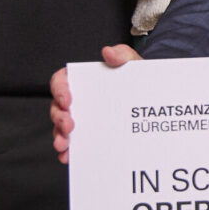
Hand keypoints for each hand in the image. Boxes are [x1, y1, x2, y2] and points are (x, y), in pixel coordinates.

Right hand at [50, 43, 138, 162]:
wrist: (151, 97)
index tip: (67, 100)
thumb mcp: (133, 63)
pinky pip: (73, 143)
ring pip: (61, 127)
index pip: (61, 81)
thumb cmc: (136, 78)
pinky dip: (69, 150)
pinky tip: (69, 157)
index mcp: (84, 80)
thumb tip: (108, 52)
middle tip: (69, 126)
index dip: (59, 89)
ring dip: (60, 136)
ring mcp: (82, 118)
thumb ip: (122, 54)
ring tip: (64, 145)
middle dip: (59, 118)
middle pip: (57, 108)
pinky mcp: (88, 133)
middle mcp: (78, 100)